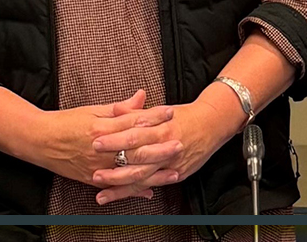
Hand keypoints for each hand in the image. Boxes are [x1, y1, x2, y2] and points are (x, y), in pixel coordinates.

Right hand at [6, 90, 176, 191]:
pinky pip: (117, 186)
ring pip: (130, 171)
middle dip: (159, 147)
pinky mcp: (92, 179)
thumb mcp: (91, 110)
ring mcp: (97, 166)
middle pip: (136, 148)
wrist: (40, 140)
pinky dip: (134, 190)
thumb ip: (119, 107)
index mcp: (101, 127)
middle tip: (179, 142)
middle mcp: (100, 148)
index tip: (170, 112)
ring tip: (173, 171)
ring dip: (154, 172)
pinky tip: (150, 191)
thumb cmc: (65, 122)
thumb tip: (141, 97)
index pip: (132, 120)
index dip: (153, 116)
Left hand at [87, 87, 241, 204]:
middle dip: (115, 169)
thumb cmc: (182, 116)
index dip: (114, 139)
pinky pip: (154, 185)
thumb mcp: (159, 110)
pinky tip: (123, 196)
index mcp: (160, 127)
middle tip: (94, 174)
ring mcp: (172, 163)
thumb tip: (115, 109)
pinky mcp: (177, 174)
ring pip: (144, 178)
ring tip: (102, 194)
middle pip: (138, 159)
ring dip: (122, 188)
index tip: (95, 142)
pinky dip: (139, 192)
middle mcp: (166, 146)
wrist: (212, 123)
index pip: (133, 133)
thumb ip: (136, 113)